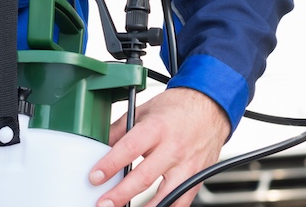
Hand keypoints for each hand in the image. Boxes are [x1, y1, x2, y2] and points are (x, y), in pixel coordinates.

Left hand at [89, 88, 229, 206]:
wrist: (210, 108)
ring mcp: (187, 166)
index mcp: (157, 128)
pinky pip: (181, 201)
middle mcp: (173, 148)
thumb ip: (121, 129)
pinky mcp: (196, 179)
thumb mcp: (144, 110)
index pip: (130, 148)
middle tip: (103, 203)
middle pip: (144, 176)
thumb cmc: (177, 108)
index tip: (95, 177)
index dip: (111, 164)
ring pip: (164, 195)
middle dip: (121, 193)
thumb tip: (101, 145)